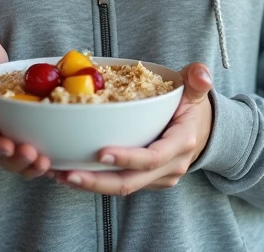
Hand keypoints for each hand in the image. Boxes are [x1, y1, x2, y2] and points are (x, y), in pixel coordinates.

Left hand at [53, 63, 213, 195]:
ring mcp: (159, 178)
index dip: (127, 158)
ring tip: (59, 174)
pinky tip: (70, 172)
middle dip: (96, 181)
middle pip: (130, 182)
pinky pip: (120, 185)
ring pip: (122, 188)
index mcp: (181, 142)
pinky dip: (95, 181)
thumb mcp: (196, 89)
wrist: (203, 130)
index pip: (152, 157)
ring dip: (90, 184)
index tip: (101, 154)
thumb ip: (197, 78)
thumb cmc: (191, 106)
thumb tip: (202, 75)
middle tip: (66, 173)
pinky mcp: (147, 182)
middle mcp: (170, 166)